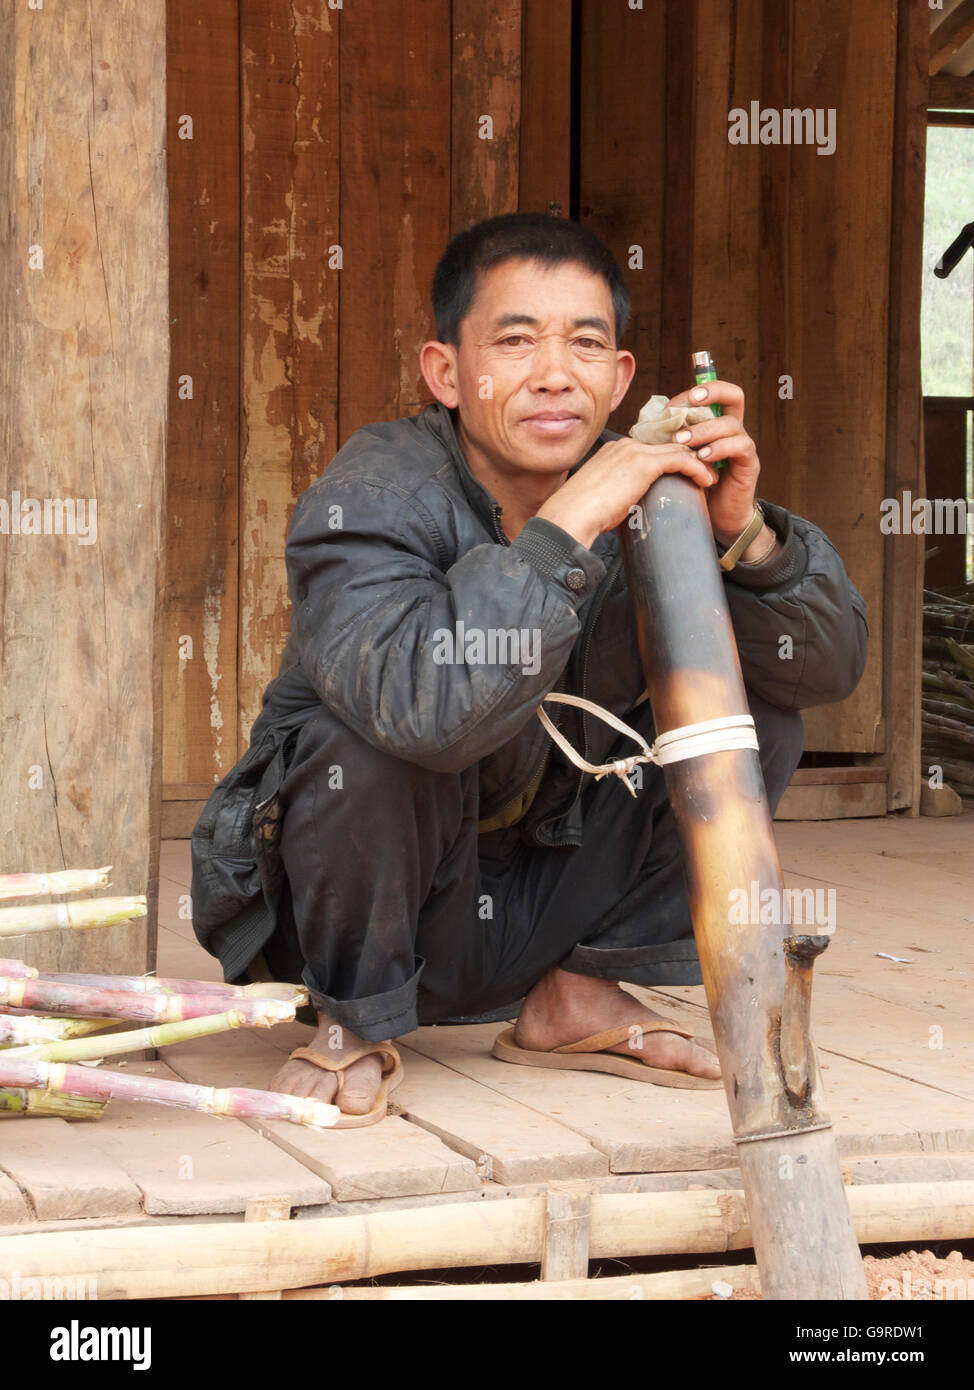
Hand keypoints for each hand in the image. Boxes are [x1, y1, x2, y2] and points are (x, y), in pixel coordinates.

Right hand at [535, 438, 717, 549]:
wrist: (571, 516)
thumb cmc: (582, 515)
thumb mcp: (604, 498)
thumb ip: (620, 494)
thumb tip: (628, 509)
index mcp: (614, 451)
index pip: (651, 448)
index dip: (672, 458)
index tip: (686, 472)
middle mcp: (625, 446)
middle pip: (667, 444)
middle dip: (689, 456)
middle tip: (705, 471)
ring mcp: (634, 452)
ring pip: (677, 449)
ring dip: (698, 462)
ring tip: (710, 477)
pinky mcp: (643, 464)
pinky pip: (680, 459)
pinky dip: (697, 469)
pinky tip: (706, 481)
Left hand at [665, 378, 777, 562]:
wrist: (717, 519)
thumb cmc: (694, 487)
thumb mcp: (678, 460)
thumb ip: (670, 442)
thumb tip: (644, 428)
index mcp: (715, 424)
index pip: (713, 394)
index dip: (693, 393)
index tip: (670, 407)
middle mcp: (732, 430)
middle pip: (734, 395)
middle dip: (712, 393)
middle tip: (689, 402)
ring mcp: (742, 445)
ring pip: (730, 423)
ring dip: (704, 429)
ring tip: (682, 441)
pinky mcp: (749, 463)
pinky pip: (740, 446)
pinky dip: (720, 448)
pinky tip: (703, 456)